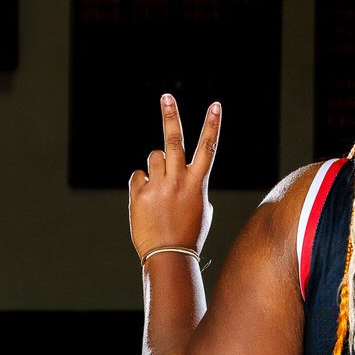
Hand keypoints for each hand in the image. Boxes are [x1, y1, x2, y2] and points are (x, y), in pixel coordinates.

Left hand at [128, 95, 220, 261]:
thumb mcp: (200, 208)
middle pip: (173, 140)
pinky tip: (148, 203)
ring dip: (156, 167)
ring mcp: (157, 186)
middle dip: (170, 115)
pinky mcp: (139, 193)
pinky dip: (142, 185)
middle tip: (166, 98)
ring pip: (154, 158)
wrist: (169, 256)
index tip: (216, 105)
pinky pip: (138, 176)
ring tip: (160, 191)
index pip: (208, 148)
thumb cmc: (189, 234)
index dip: (213, 125)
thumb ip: (192, 185)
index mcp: (197, 183)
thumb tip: (177, 171)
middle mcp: (178, 180)